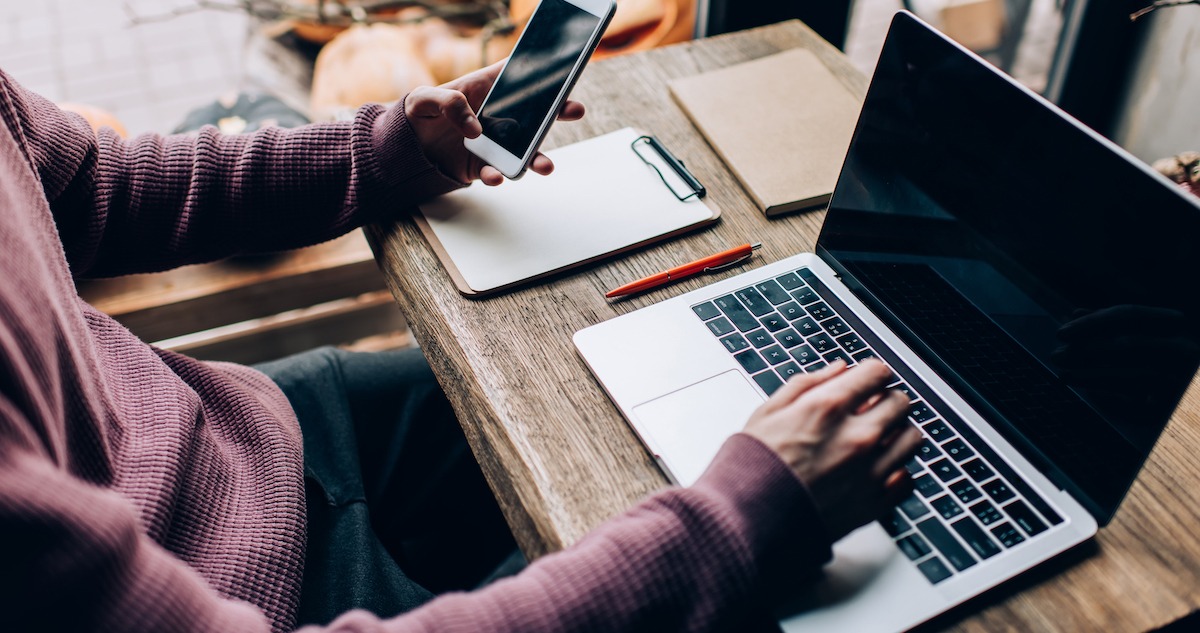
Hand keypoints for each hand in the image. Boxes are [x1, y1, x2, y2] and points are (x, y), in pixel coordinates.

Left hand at [404, 61, 585, 185]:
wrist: (405, 147)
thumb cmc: (417, 113)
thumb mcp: (422, 98)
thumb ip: (447, 103)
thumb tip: (475, 128)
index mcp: (486, 88)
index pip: (519, 74)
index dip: (543, 70)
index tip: (564, 70)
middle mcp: (498, 114)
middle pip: (535, 111)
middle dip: (558, 110)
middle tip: (574, 110)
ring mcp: (494, 142)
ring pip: (524, 149)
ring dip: (537, 157)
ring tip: (546, 166)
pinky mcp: (482, 166)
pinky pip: (495, 173)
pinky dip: (498, 176)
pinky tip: (497, 176)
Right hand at [743, 360, 920, 539]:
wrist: (747, 519)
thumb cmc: (751, 466)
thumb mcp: (768, 411)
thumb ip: (807, 384)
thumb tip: (838, 369)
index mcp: (827, 409)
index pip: (877, 372)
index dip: (872, 373)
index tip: (867, 381)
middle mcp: (855, 437)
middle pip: (901, 402)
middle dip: (887, 399)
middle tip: (872, 408)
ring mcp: (869, 472)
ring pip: (912, 438)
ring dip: (897, 433)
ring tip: (877, 438)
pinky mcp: (874, 504)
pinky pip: (907, 479)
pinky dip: (897, 471)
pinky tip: (876, 469)